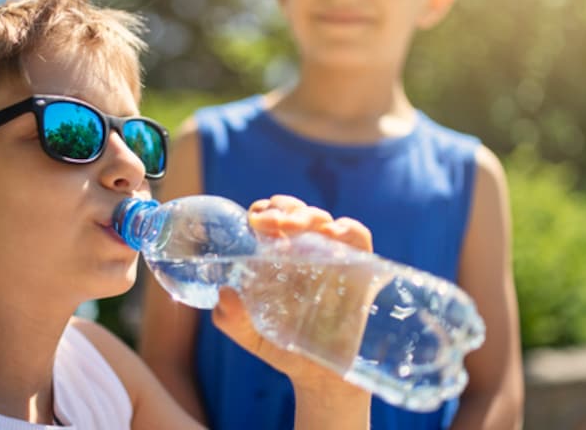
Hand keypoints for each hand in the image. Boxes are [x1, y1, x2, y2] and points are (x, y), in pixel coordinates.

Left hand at [211, 195, 372, 396]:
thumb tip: (224, 293)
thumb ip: (231, 318)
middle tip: (271, 224)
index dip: (263, 210)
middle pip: (297, 211)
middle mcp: (305, 251)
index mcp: (279, 256)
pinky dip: (347, 228)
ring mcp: (333, 257)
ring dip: (308, 215)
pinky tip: (333, 234)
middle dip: (284, 208)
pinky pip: (358, 237)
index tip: (254, 220)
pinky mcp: (360, 269)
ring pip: (323, 219)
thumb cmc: (284, 348)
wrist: (320, 377)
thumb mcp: (250, 335)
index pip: (271, 217)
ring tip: (293, 228)